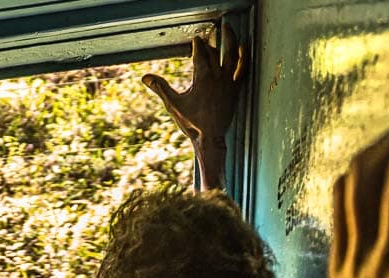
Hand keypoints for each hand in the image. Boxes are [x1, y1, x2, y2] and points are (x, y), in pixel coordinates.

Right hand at [142, 23, 245, 150]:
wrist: (210, 138)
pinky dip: (243, 56)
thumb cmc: (192, 123)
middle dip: (211, 41)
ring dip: (230, 39)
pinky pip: (243, 68)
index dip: (197, 45)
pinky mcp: (236, 88)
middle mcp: (218, 76)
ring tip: (228, 29)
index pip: (200, 54)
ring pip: (232, 54)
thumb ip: (160, 88)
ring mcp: (229, 82)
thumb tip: (145, 77)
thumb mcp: (173, 105)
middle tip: (208, 34)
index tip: (195, 39)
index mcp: (202, 78)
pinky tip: (243, 47)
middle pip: (215, 51)